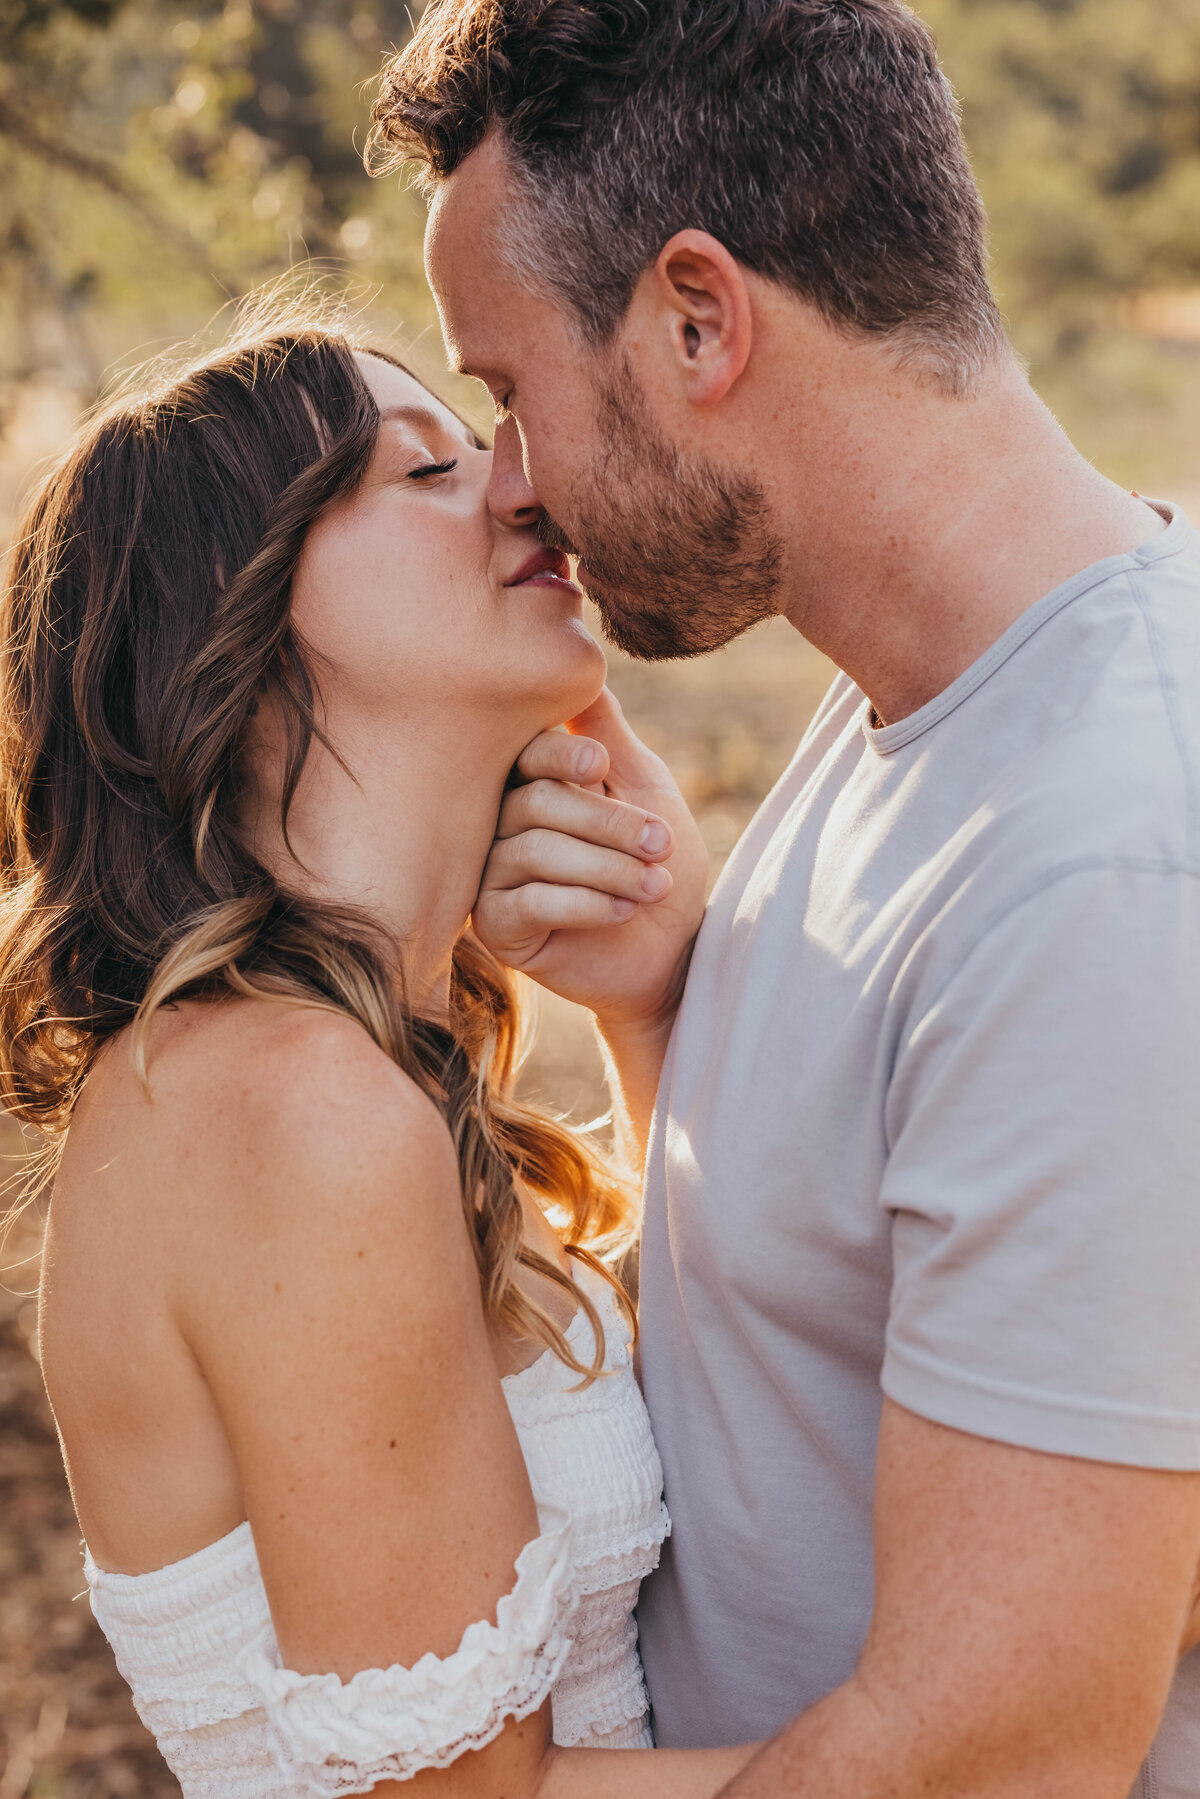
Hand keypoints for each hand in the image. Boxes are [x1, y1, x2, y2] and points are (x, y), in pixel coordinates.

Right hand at [475, 688, 707, 1033]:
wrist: (672, 952)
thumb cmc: (660, 863)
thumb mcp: (644, 785)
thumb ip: (607, 733)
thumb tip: (584, 664)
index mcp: (532, 783)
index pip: (525, 752)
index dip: (562, 753)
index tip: (604, 767)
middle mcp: (501, 824)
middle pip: (534, 801)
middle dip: (607, 822)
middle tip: (660, 843)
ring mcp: (491, 875)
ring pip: (534, 850)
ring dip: (607, 867)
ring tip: (655, 884)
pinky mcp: (496, 927)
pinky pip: (527, 902)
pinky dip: (585, 903)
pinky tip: (624, 910)